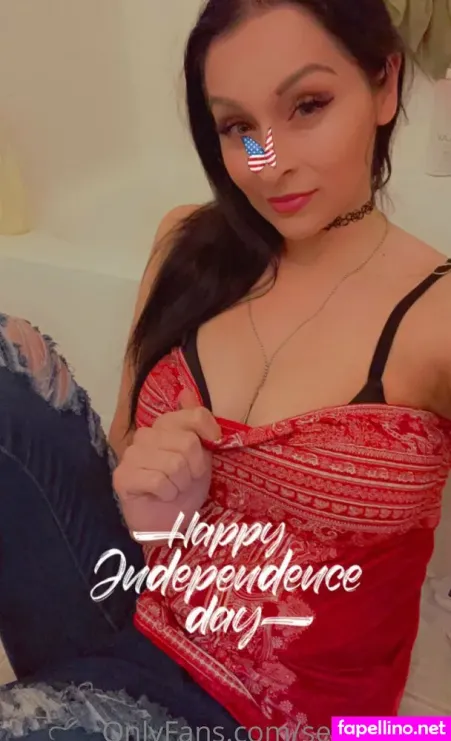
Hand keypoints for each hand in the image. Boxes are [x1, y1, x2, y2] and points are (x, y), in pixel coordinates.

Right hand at [113, 390, 221, 538]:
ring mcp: (130, 456)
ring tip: (174, 489)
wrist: (167, 523)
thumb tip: (186, 392)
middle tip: (187, 479)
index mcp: (164, 425)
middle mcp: (145, 435)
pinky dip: (168, 494)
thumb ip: (195, 423)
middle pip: (187, 443)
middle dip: (195, 468)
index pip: (193, 415)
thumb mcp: (200, 454)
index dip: (209, 432)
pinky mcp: (122, 477)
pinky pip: (158, 481)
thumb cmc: (185, 487)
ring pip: (174, 464)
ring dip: (181, 484)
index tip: (213, 447)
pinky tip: (161, 496)